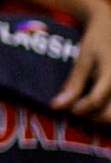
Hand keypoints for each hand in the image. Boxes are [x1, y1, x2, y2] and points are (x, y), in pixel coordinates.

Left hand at [54, 3, 110, 120]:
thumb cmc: (96, 43)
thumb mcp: (83, 61)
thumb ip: (72, 85)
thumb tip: (56, 107)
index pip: (96, 100)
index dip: (79, 109)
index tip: (70, 110)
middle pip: (110, 115)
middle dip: (94, 120)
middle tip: (81, 114)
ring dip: (102, 119)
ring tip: (89, 112)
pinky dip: (106, 112)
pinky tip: (98, 110)